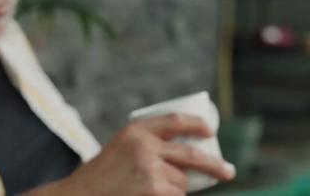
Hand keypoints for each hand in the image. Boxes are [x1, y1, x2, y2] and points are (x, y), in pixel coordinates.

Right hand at [23, 113, 235, 195]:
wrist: (81, 194)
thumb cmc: (101, 177)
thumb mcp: (121, 149)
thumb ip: (147, 147)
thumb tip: (190, 158)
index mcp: (135, 130)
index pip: (174, 121)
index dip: (196, 124)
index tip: (210, 130)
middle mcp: (144, 145)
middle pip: (191, 154)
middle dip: (214, 165)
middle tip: (228, 172)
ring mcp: (149, 168)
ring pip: (181, 183)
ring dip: (175, 190)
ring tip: (150, 190)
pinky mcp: (154, 189)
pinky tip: (151, 194)